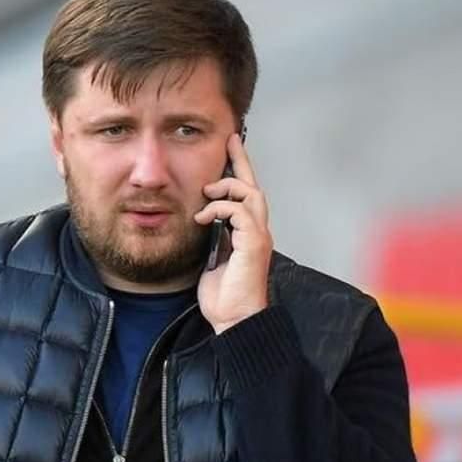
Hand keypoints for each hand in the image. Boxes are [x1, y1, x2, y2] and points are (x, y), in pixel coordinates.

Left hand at [194, 133, 272, 333]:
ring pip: (251, 195)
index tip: (230, 148)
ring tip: (207, 192)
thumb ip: (214, 237)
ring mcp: (258, 237)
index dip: (240, 171)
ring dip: (227, 188)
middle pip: (254, 187)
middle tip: (229, 142)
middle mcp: (258, 232)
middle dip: (241, 161)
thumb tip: (203, 220)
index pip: (247, 196)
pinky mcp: (254, 244)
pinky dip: (220, 209)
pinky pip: (240, 213)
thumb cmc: (225, 296)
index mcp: (249, 234)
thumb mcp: (212, 259)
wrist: (235, 320)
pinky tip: (203, 217)